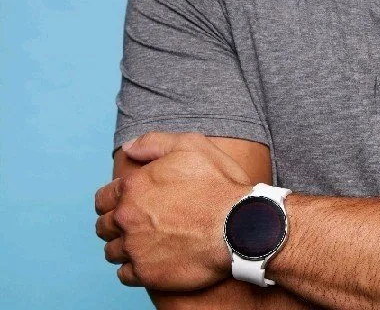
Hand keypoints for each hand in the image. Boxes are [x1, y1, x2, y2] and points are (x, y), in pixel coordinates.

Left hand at [94, 131, 253, 290]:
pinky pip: (125, 274)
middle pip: (103, 226)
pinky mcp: (146, 273)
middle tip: (137, 222)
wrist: (239, 226)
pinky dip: (133, 268)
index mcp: (133, 187)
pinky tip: (150, 259)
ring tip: (144, 242)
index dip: (114, 198)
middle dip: (116, 223)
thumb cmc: (218, 185)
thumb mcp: (192, 146)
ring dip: (123, 246)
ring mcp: (135, 248)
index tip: (128, 201)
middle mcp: (127, 218)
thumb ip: (154, 142)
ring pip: (112, 251)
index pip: (103, 197)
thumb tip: (129, 147)